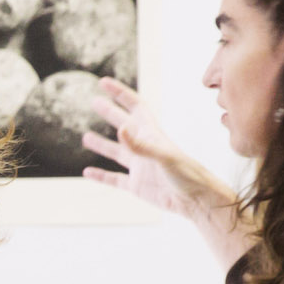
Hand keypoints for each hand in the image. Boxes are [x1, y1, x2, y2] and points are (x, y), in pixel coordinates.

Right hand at [82, 79, 234, 226]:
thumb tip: (120, 129)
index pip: (135, 107)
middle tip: (94, 101)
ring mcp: (140, 167)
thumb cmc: (187, 175)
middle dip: (110, 112)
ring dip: (102, 145)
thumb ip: (141, 144)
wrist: (196, 201)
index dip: (120, 93)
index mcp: (152, 135)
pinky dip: (101, 176)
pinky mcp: (137, 186)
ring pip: (117, 152)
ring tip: (86, 137)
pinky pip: (114, 179)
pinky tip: (88, 172)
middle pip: (124, 125)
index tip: (103, 82)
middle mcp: (145, 148)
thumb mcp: (164, 157)